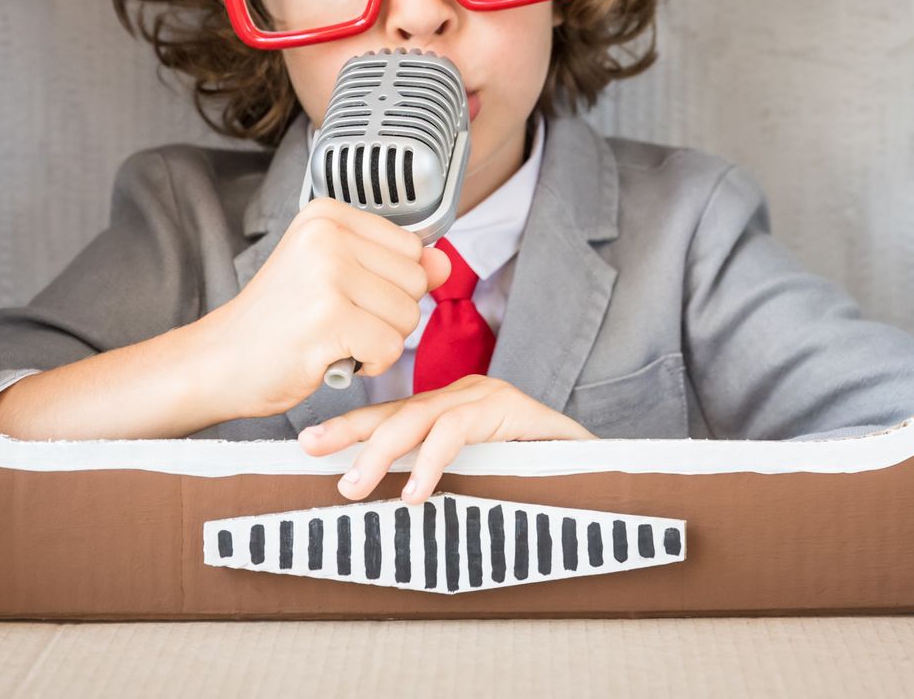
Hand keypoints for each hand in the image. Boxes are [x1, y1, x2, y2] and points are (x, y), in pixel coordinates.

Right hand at [194, 197, 451, 419]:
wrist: (220, 360)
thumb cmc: (278, 319)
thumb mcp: (336, 275)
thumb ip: (393, 265)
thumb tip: (444, 262)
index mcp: (328, 214)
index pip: (411, 247)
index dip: (389, 284)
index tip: (345, 294)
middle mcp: (328, 235)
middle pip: (415, 281)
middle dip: (388, 314)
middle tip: (338, 320)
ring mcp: (328, 274)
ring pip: (408, 316)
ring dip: (379, 340)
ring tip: (333, 337)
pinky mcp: (330, 318)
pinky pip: (390, 348)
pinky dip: (369, 364)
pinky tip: (333, 357)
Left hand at [298, 374, 595, 502]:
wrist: (607, 475)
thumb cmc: (540, 486)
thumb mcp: (477, 486)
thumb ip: (440, 488)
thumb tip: (384, 516)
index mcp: (452, 412)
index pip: (391, 415)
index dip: (350, 427)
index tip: (306, 445)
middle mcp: (466, 397)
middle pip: (396, 410)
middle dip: (350, 432)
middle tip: (311, 454)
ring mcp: (490, 399)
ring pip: (421, 416)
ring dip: (382, 452)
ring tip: (355, 487)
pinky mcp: (514, 410)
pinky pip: (460, 430)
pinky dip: (432, 460)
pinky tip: (416, 491)